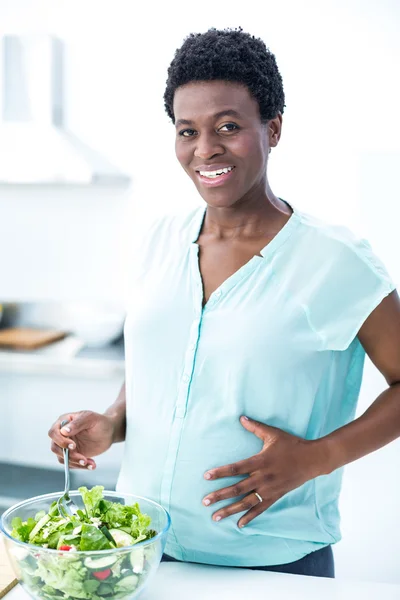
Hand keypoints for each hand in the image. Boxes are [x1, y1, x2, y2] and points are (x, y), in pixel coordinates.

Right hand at [48, 411, 114, 469]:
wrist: (109, 432)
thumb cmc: (99, 421)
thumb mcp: (90, 418)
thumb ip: (77, 423)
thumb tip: (63, 431)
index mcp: (63, 422)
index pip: (53, 432)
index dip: (60, 441)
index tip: (73, 446)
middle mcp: (62, 434)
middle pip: (55, 448)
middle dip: (68, 455)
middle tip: (83, 458)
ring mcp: (66, 446)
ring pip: (62, 458)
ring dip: (75, 462)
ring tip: (90, 463)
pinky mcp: (72, 455)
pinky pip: (71, 464)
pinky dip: (80, 466)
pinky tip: (91, 464)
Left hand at [202, 416, 325, 527]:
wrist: (312, 460)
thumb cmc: (292, 445)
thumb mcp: (273, 434)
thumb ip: (255, 427)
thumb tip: (241, 417)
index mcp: (260, 462)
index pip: (236, 468)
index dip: (220, 472)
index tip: (206, 476)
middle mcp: (263, 478)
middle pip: (237, 489)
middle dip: (220, 496)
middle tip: (204, 502)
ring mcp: (269, 489)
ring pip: (246, 502)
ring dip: (230, 510)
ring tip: (215, 517)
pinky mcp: (276, 496)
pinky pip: (260, 508)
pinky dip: (249, 517)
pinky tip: (239, 524)